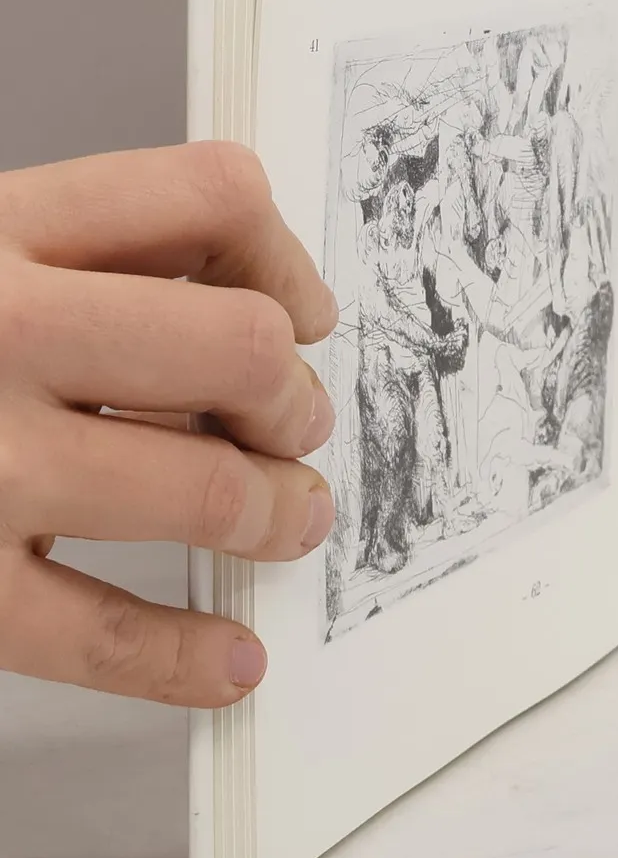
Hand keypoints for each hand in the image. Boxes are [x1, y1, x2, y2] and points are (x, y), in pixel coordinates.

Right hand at [0, 144, 336, 704]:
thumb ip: (78, 257)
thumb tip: (254, 309)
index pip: (210, 197)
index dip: (284, 257)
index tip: (300, 311)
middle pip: (235, 344)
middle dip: (290, 394)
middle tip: (292, 424)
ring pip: (200, 486)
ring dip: (275, 513)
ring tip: (285, 520)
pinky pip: (96, 631)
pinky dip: (183, 657)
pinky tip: (224, 660)